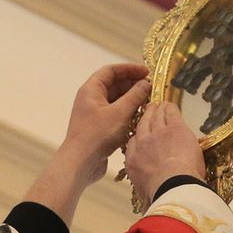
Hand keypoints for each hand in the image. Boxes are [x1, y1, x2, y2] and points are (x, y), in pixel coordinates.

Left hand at [61, 63, 151, 182]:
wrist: (80, 163)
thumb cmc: (98, 135)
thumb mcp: (120, 113)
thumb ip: (135, 96)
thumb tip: (146, 83)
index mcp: (91, 90)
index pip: (111, 71)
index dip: (129, 69)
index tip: (147, 72)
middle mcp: (91, 99)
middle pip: (114, 85)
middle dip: (133, 85)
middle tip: (151, 89)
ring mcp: (94, 114)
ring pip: (116, 100)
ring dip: (132, 100)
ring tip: (149, 103)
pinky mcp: (99, 127)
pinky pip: (115, 114)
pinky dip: (128, 113)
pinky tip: (140, 118)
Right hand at [124, 102, 206, 210]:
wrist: (172, 187)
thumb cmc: (160, 196)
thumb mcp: (146, 196)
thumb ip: (145, 193)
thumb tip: (146, 207)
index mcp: (133, 161)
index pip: (133, 143)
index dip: (139, 137)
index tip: (143, 136)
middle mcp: (142, 143)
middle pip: (142, 124)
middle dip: (146, 117)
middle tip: (150, 112)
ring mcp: (157, 133)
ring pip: (155, 115)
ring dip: (157, 109)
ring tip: (160, 105)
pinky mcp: (174, 128)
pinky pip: (170, 112)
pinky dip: (170, 107)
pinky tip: (171, 104)